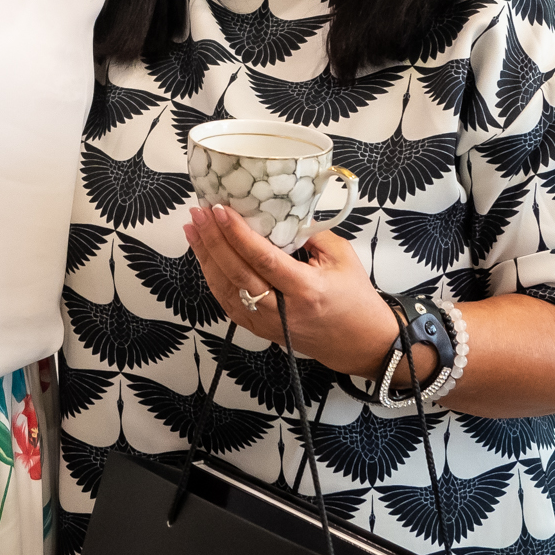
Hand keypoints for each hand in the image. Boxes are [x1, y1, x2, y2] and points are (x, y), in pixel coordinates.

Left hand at [183, 203, 399, 379]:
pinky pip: (229, 303)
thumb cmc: (355, 298)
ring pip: (226, 290)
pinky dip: (214, 278)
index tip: (221, 210)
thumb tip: (280, 213)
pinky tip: (205, 257)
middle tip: (199, 213)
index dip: (237, 234)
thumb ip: (311, 233)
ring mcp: (268, 323)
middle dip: (213, 240)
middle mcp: (282, 310)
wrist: (361, 343)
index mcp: (306, 289)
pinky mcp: (260, 330)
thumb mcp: (342, 257)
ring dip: (206, 258)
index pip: (263, 258)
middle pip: (237, 273)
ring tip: (194, 229)